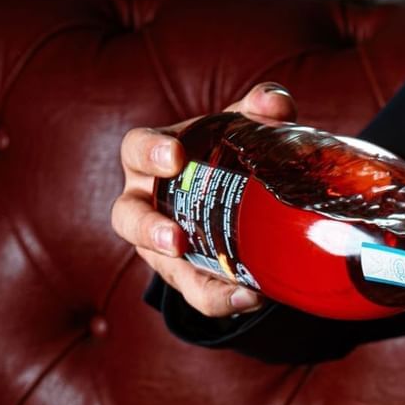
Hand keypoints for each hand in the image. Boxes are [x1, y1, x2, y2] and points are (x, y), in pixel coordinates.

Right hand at [111, 82, 296, 319]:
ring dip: (184, 278)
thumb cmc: (223, 157)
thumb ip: (257, 113)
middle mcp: (146, 203)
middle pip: (128, 216)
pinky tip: (250, 298)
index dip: (150, 154)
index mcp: (152, 160)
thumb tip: (276, 105)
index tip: (173, 157)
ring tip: (213, 285)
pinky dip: (223, 299)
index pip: (137, 151)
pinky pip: (199, 293)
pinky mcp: (187, 277)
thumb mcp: (238, 131)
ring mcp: (161, 246)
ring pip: (158, 267)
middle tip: (173, 239)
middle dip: (147, 228)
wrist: (233, 202)